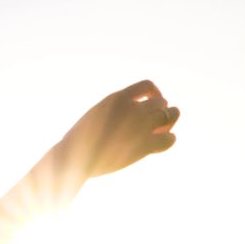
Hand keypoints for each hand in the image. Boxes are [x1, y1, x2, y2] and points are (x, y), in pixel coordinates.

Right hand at [60, 80, 179, 177]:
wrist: (74, 157)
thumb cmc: (81, 139)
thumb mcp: (97, 114)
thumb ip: (117, 110)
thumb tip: (132, 112)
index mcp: (117, 98)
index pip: (147, 85)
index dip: (155, 94)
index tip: (150, 104)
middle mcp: (131, 108)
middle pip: (161, 102)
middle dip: (161, 110)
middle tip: (157, 123)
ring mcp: (139, 126)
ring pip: (169, 115)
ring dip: (170, 121)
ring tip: (165, 129)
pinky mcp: (144, 146)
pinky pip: (169, 138)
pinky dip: (170, 139)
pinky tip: (163, 142)